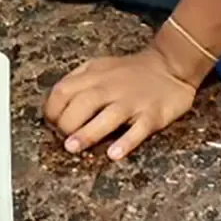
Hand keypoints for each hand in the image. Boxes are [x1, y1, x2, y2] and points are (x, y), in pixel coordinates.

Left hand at [42, 47, 198, 161]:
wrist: (170, 66)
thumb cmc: (129, 72)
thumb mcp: (99, 67)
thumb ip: (78, 81)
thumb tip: (53, 104)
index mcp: (94, 76)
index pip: (63, 90)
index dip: (52, 109)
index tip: (51, 124)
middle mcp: (111, 88)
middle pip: (82, 104)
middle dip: (66, 123)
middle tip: (63, 140)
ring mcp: (132, 102)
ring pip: (107, 117)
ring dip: (88, 133)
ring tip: (73, 147)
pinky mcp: (152, 115)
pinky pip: (138, 129)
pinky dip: (126, 142)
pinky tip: (114, 154)